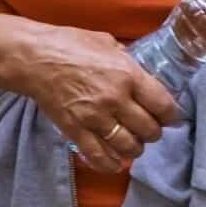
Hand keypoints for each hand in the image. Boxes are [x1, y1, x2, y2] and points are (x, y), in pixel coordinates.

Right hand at [15, 24, 180, 173]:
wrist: (34, 57)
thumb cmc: (70, 43)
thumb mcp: (107, 42)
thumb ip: (128, 61)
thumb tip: (142, 74)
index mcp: (128, 75)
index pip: (163, 105)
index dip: (171, 115)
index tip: (170, 117)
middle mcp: (116, 99)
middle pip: (149, 130)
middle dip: (153, 133)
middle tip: (149, 129)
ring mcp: (95, 118)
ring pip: (128, 147)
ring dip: (135, 149)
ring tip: (132, 144)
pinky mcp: (76, 131)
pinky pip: (99, 156)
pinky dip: (111, 164)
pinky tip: (115, 162)